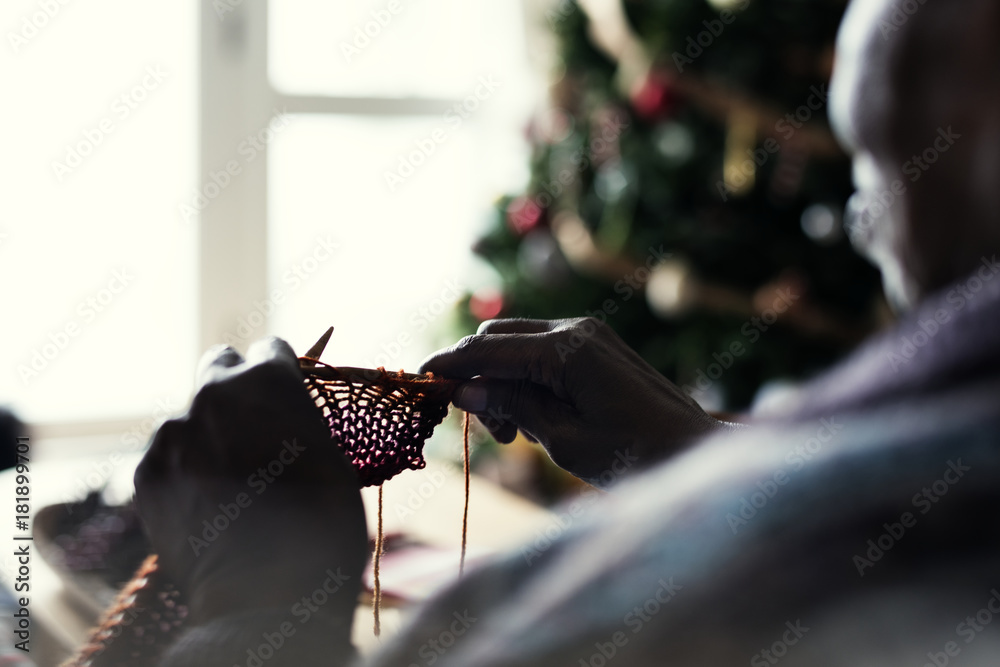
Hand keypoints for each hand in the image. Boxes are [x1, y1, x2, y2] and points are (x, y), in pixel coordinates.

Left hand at [134, 338, 367, 630]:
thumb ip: (297, 421)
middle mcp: (214, 392)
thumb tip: (282, 420)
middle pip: (217, 364)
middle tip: (248, 429)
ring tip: (228, 487)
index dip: (279, 374)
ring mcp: (173, 431)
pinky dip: (182, 474)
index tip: (282, 398)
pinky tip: (206, 508)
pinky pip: (166, 458)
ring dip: (206, 438)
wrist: (267, 590)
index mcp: (268, 379)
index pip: (268, 349)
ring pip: (189, 418)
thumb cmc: (320, 523)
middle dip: (232, 388)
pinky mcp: (146, 472)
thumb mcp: (329, 455)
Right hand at [420, 318, 735, 485]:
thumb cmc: (634, 456)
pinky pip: (544, 352)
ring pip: (519, 342)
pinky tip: (530, 417)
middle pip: (498, 335)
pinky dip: (524, 376)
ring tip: (507, 432)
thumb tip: (463, 388)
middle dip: (473, 371)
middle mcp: (576, 329)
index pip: (486, 348)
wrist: (695, 454)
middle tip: (471, 421)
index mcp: (565, 350)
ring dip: (499, 376)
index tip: (416, 383)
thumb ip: (510, 405)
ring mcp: (591, 334)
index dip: (447, 365)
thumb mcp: (562, 438)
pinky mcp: (599, 347)